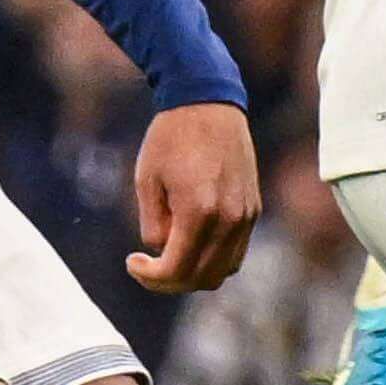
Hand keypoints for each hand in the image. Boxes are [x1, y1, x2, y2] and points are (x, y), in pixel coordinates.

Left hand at [127, 101, 263, 293]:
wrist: (208, 103)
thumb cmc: (171, 138)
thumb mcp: (147, 182)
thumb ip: (154, 225)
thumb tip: (162, 250)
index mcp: (200, 211)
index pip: (177, 270)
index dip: (150, 276)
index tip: (132, 262)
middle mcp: (230, 218)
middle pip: (203, 278)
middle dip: (170, 281)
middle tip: (148, 267)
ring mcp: (246, 215)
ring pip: (225, 270)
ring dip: (196, 273)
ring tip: (170, 255)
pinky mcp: (253, 208)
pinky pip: (236, 250)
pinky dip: (214, 257)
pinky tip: (192, 239)